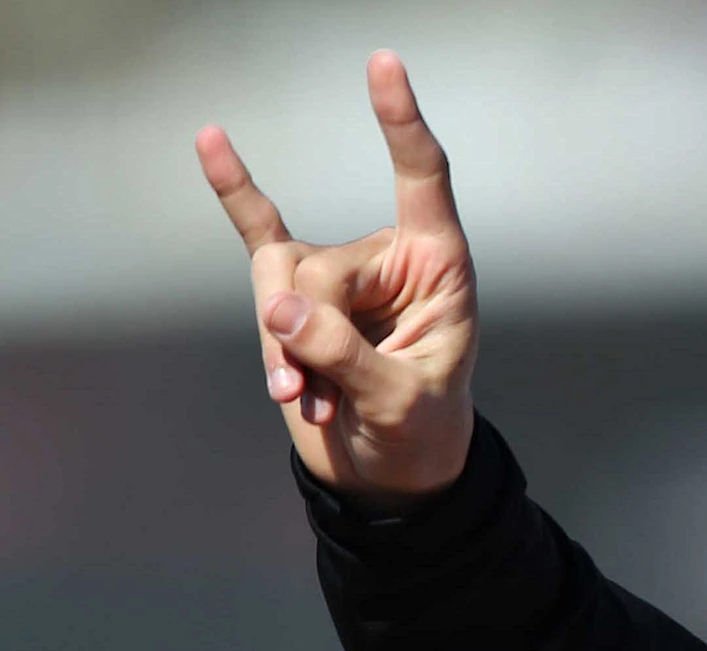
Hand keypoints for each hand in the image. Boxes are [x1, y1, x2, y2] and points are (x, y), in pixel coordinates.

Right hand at [195, 50, 476, 500]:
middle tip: (319, 391)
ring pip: (277, 278)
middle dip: (307, 332)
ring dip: (278, 347)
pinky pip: (257, 232)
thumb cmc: (420, 432)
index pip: (423, 180)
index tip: (383, 67)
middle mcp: (387, 258)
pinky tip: (212, 143)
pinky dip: (235, 191)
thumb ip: (344, 355)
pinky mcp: (294, 293)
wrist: (391, 470)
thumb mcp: (398, 403)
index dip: (402, 126)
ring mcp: (338, 273)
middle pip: (318, 265)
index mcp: (437, 267)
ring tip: (301, 397)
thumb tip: (279, 309)